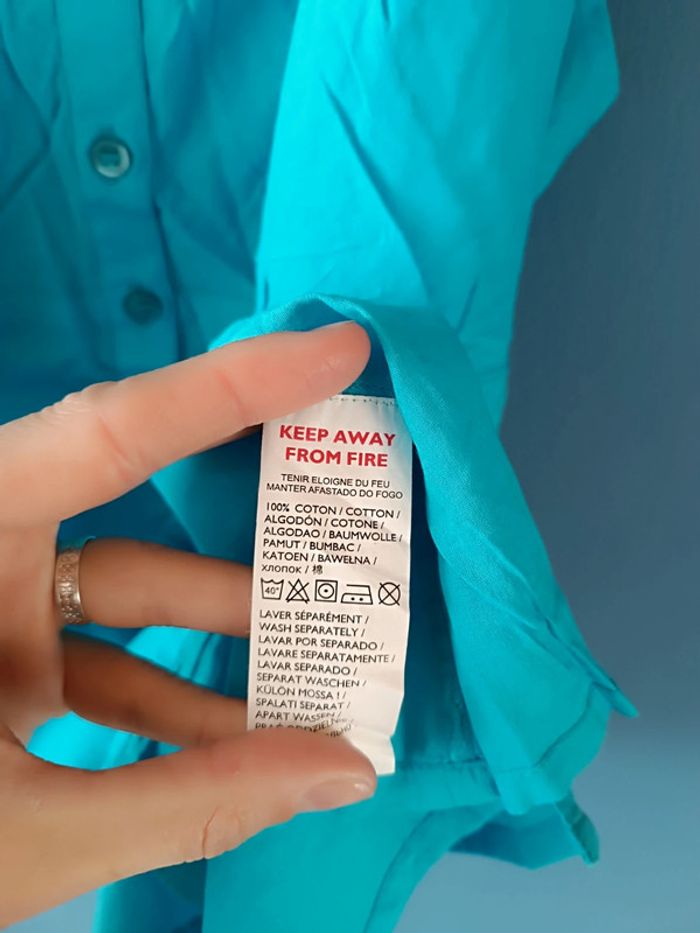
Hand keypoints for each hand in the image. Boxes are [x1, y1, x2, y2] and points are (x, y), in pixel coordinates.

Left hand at [0, 322, 374, 924]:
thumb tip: (345, 772)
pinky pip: (108, 663)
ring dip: (225, 636)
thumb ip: (189, 803)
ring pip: (130, 599)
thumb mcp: (25, 832)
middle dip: (249, 544)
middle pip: (137, 516)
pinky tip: (251, 736)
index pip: (109, 433)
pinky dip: (179, 698)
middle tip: (354, 539)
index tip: (336, 348)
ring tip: (324, 668)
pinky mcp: (4, 667)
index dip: (230, 385)